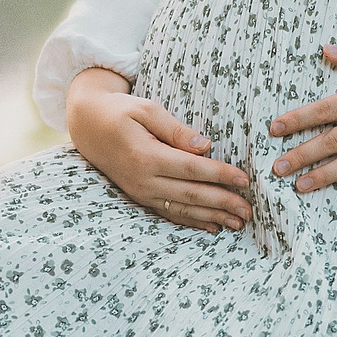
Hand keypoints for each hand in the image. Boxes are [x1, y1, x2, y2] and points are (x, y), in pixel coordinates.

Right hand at [65, 66, 254, 232]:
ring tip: (238, 223)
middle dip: (223, 203)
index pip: (192, 169)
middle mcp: (143, 179)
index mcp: (146, 155)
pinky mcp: (139, 197)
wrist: (87, 126)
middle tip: (250, 210)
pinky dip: (191, 221)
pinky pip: (169, 213)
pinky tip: (211, 227)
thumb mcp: (146, 109)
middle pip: (191, 194)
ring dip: (212, 217)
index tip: (245, 180)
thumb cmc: (119, 112)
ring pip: (182, 208)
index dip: (221, 175)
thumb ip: (176, 129)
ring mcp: (140, 192)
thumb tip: (204, 146)